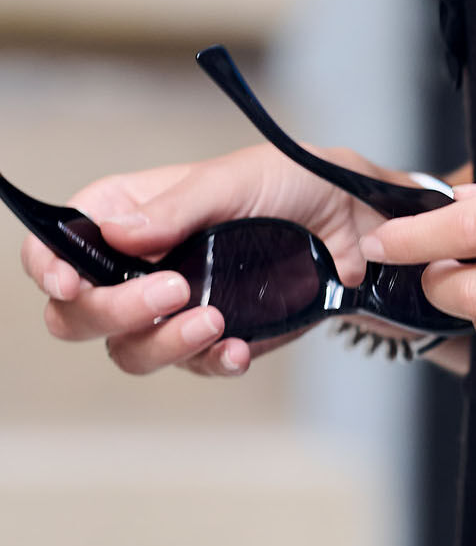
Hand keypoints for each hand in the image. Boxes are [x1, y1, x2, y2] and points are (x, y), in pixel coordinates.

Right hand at [19, 144, 388, 378]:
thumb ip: (177, 206)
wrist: (354, 221)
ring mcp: (173, 307)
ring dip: (163, 342)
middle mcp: (140, 264)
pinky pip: (192, 367)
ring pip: (128, 350)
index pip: (60, 243)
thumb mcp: (236, 178)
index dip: (49, 265)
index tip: (71, 282)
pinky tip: (239, 348)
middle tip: (171, 291)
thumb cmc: (291, 182)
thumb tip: (115, 232)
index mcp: (130, 213)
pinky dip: (212, 361)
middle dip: (112, 310)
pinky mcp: (214, 337)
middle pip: (79, 312)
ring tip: (215, 320)